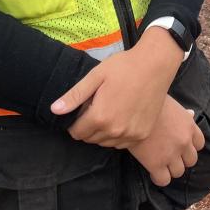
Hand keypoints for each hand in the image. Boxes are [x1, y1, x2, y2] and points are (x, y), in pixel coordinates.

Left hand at [51, 28, 183, 147]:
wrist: (155, 65)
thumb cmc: (124, 67)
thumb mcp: (96, 76)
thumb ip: (75, 95)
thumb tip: (54, 110)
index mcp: (100, 117)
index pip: (77, 133)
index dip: (74, 123)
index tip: (81, 110)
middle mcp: (115, 131)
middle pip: (91, 139)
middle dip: (88, 126)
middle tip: (96, 107)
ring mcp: (130, 135)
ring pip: (106, 143)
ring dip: (102, 132)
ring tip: (109, 110)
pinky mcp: (142, 135)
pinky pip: (122, 143)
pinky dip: (118, 134)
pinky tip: (121, 116)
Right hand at [128, 96, 205, 186]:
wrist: (132, 107)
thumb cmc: (150, 101)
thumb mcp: (171, 104)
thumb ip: (182, 113)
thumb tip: (191, 113)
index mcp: (189, 125)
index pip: (199, 144)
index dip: (190, 146)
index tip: (180, 146)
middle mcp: (184, 141)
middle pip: (191, 160)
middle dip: (181, 159)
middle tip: (169, 155)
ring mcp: (171, 154)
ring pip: (178, 172)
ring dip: (170, 169)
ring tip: (160, 163)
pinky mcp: (156, 164)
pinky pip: (164, 180)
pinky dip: (159, 178)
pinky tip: (152, 171)